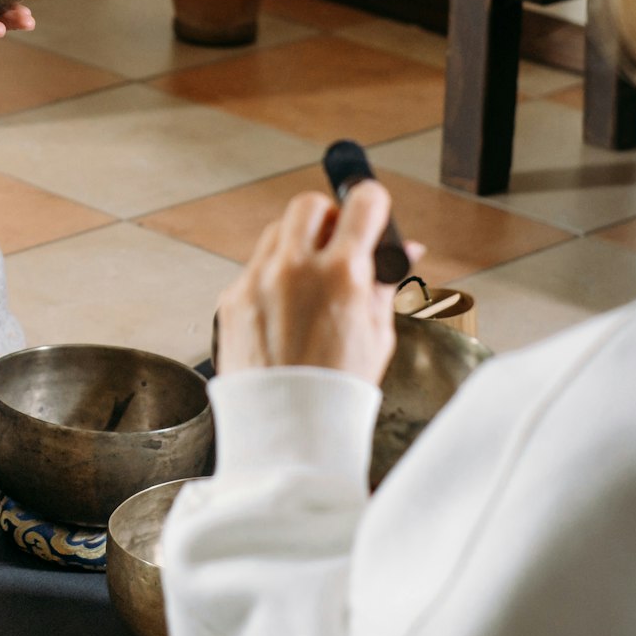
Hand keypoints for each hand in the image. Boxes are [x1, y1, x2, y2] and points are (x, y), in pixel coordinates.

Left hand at [213, 184, 422, 386]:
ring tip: (310, 286)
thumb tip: (405, 249)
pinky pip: (254, 269)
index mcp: (341, 275)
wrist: (287, 432)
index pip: (362, 203)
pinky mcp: (231, 298)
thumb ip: (385, 283)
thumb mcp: (377, 335)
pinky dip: (272, 279)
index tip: (372, 211)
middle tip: (338, 246)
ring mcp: (256, 281)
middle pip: (309, 205)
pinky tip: (285, 312)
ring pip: (277, 234)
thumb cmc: (337, 390)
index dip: (372, 203)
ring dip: (297, 246)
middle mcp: (293, 269)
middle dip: (328, 218)